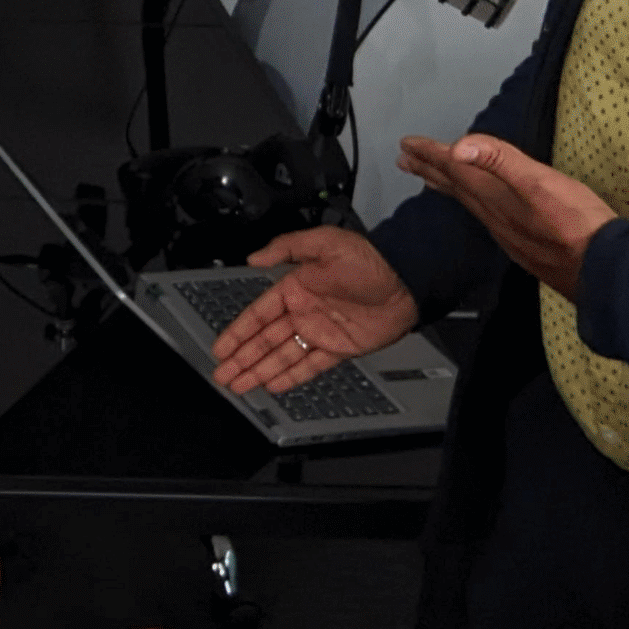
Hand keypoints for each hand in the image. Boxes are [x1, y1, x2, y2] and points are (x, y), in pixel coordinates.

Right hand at [211, 227, 417, 395]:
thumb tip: (254, 258)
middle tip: (222, 376)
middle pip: (265, 340)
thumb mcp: (325, 243)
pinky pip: (310, 365)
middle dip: (242, 359)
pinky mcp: (339, 348)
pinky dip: (292, 376)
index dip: (237, 333)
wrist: (407, 282)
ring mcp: (320, 332)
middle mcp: (303, 311)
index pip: (258, 315)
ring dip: (260, 371)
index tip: (221, 348)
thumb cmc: (370, 259)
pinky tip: (274, 385)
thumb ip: (287, 247)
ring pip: (282, 356)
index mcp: (295, 288)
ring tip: (239, 386)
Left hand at [398, 133, 615, 299]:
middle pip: (455, 188)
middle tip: (405, 158)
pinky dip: (471, 204)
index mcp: (496, 198)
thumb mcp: (540, 183)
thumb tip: (460, 147)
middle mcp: (496, 217)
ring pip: (468, 204)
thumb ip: (501, 162)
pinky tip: (479, 207)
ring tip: (429, 178)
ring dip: (446, 186)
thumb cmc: (577, 224)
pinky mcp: (523, 245)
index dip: (431, 154)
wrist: (602, 272)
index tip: (407, 144)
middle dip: (430, 169)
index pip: (455, 170)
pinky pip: (485, 218)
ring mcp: (508, 233)